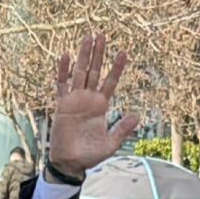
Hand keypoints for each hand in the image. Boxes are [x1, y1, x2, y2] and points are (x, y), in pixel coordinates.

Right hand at [45, 32, 141, 179]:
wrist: (70, 163)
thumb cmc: (90, 155)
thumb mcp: (111, 143)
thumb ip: (122, 129)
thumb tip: (137, 116)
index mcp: (101, 106)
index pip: (110, 82)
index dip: (116, 68)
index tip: (123, 52)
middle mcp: (88, 99)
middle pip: (95, 71)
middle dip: (99, 53)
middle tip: (102, 35)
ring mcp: (75, 100)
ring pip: (80, 73)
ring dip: (84, 55)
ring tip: (88, 37)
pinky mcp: (62, 105)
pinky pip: (62, 85)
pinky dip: (64, 71)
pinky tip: (67, 56)